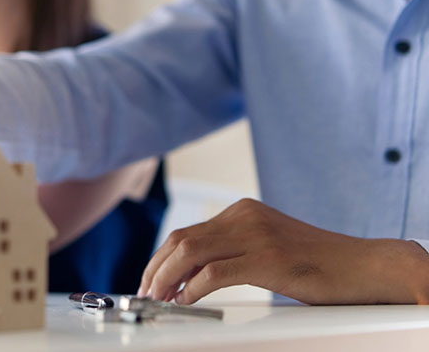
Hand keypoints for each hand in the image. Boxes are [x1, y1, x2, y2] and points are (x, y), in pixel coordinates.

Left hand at [139, 198, 428, 304]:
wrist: (365, 266)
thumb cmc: (320, 265)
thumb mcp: (269, 248)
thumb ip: (235, 251)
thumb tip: (194, 276)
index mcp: (242, 211)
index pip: (186, 232)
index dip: (161, 258)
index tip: (150, 280)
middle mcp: (244, 216)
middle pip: (181, 239)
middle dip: (156, 268)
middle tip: (146, 293)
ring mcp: (256, 234)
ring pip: (191, 252)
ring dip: (167, 278)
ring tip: (158, 299)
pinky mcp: (268, 258)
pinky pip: (216, 273)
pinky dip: (193, 288)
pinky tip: (186, 301)